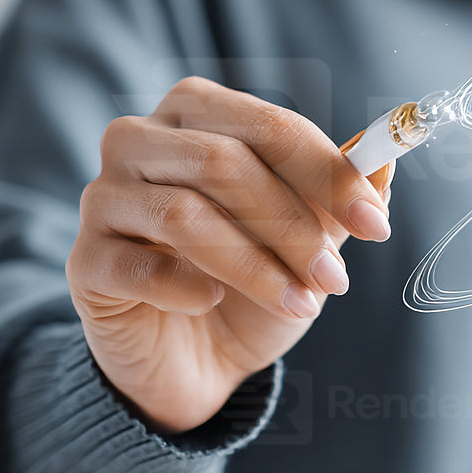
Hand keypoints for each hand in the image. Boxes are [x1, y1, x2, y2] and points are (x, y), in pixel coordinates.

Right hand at [66, 76, 393, 433]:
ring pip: (185, 214)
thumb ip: (343, 192)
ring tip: (300, 304)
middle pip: (223, 163)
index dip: (328, 174)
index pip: (269, 126)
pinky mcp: (86, 259)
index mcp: (198, 112)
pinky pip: (140, 265)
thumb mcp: (311, 237)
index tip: (376, 225)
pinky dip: (189, 287)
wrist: (195, 360)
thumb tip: (385, 158)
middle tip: (336, 279)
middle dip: (293, 226)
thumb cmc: (253, 281)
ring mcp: (103, 197)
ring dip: (256, 266)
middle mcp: (139, 139)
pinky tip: (211, 304)